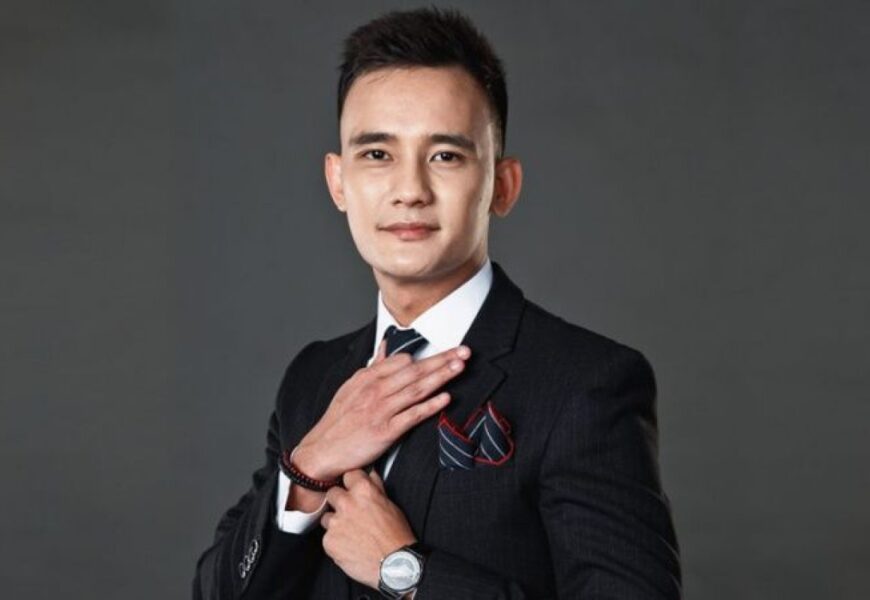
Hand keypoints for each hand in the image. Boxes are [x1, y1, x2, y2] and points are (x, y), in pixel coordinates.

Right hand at [294, 339, 470, 479]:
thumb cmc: (339, 420)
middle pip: (415, 371)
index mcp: (368, 377)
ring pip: (416, 389)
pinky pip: (411, 415)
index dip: (429, 355)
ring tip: (460, 367)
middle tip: (465, 351)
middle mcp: (375, 390)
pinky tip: (445, 398)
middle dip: (442, 359)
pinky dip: (429, 406)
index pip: (404, 360)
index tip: (450, 350)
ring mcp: (381, 410)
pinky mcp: (385, 431)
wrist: (322, 450)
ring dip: (440, 377)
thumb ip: (373, 366)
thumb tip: (386, 345)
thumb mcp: (352, 386)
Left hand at [321, 469, 415, 587]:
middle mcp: (347, 504)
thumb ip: (376, 487)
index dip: (351, 483)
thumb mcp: (390, 505)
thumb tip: (370, 474)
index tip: (352, 488)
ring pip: (327, 517)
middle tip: (351, 513)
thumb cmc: (396, 536)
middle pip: (332, 494)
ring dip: (336, 522)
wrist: (394, 565)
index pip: (348, 474)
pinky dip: (336, 541)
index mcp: (364, 491)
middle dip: (340, 501)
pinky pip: (327, 537)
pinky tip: (350, 546)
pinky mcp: (329, 541)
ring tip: (352, 533)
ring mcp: (336, 523)